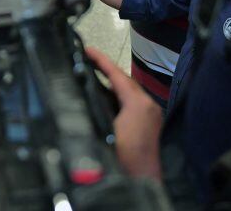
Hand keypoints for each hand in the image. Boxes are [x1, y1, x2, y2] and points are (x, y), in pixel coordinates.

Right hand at [86, 47, 162, 180]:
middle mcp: (147, 104)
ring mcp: (151, 113)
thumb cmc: (125, 159)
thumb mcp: (104, 131)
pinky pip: (132, 100)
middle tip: (88, 58)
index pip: (116, 75)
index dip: (101, 61)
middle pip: (124, 80)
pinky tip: (106, 96)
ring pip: (129, 90)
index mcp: (137, 103)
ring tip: (94, 73)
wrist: (142, 180)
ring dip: (112, 82)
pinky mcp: (149, 122)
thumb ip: (94, 110)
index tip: (88, 50)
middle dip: (106, 69)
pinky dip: (118, 94)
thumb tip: (79, 96)